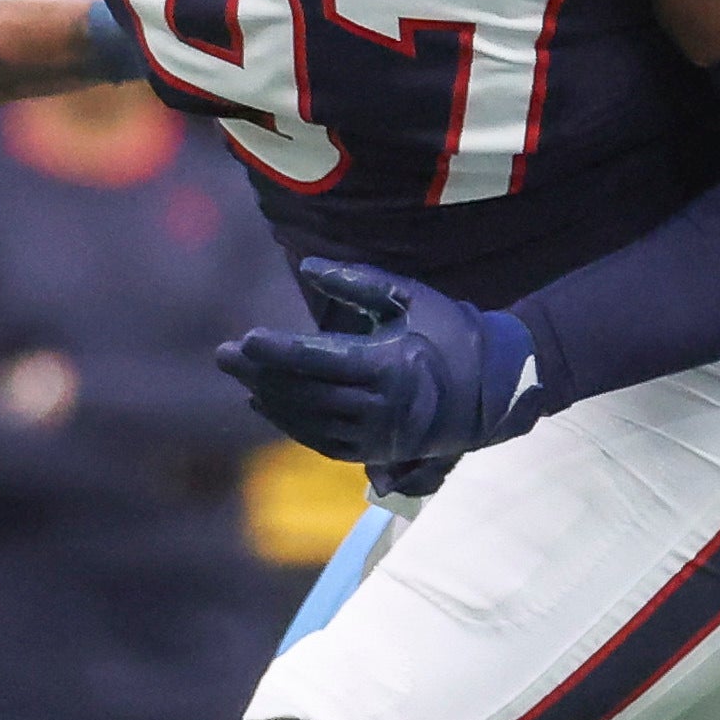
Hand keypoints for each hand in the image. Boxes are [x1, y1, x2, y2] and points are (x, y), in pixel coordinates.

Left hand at [217, 261, 549, 494]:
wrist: (495, 385)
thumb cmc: (449, 329)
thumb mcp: (408, 296)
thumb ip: (356, 282)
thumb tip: (308, 267)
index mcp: (390, 367)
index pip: (319, 360)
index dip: (278, 351)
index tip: (244, 339)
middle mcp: (382, 408)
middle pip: (305, 393)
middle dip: (261, 373)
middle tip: (224, 355)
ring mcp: (380, 437)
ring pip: (310, 421)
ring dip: (272, 400)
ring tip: (244, 376)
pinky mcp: (378, 452)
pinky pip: (324, 442)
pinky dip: (293, 425)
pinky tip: (270, 404)